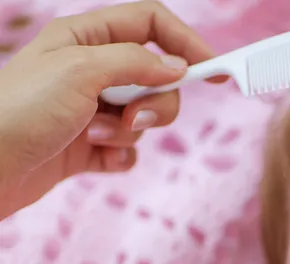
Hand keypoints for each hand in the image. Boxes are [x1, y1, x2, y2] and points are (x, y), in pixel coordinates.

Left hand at [0, 0, 219, 218]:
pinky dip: (120, 156)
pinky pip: (129, 148)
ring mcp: (93, 110)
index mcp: (86, 38)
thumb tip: (178, 65)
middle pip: (156, 77)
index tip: (215, 68)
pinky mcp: (91, 146)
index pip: (150, 25)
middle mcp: (92, 70)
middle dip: (156, 102)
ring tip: (96, 137)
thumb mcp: (80, 70)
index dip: (186, 42)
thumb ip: (134, 62)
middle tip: (134, 116)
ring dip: (130, 131)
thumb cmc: (20, 110)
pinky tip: (97, 158)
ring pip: (144, 116)